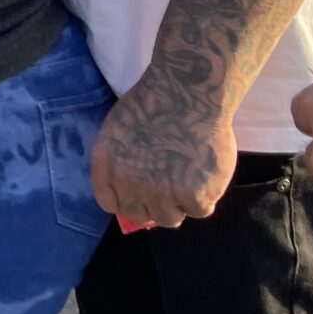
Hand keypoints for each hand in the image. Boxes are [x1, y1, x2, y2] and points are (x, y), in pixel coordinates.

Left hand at [90, 72, 236, 228]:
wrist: (188, 95)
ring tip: (188, 177)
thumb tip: (131, 188)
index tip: (140, 195)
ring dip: (179, 204)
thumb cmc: (154, 103)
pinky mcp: (194, 197)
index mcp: (107, 166)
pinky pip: (199, 210)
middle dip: (154, 205)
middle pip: (140, 214)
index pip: (109, 202)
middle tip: (169, 187)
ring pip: (170, 219)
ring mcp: (162, 194)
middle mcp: (130, 185)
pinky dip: (205, 196)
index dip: (126, 201)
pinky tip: (205, 173)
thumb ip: (120, 160)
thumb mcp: (119, 128)